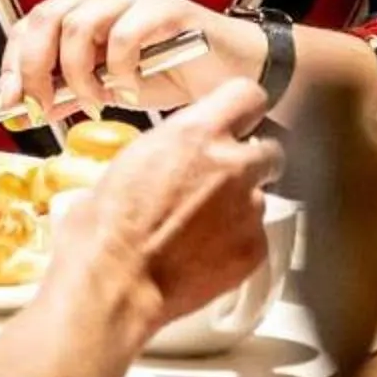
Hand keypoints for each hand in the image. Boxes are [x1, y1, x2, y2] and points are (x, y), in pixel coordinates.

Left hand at [0, 0, 264, 123]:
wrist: (228, 73)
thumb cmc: (163, 75)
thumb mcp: (101, 88)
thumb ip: (62, 94)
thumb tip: (14, 112)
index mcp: (78, 5)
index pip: (27, 28)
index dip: (11, 66)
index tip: (4, 106)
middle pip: (45, 20)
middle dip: (35, 69)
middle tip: (43, 109)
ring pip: (78, 25)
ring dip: (78, 73)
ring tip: (94, 104)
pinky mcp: (164, 8)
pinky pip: (124, 35)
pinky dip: (119, 69)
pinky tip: (128, 92)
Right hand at [43, 80, 279, 326]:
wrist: (116, 280)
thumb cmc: (106, 222)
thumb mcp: (131, 158)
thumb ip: (171, 147)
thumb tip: (180, 152)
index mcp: (196, 134)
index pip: (248, 95)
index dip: (242, 108)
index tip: (236, 118)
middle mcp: (232, 166)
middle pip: (270, 150)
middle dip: (250, 160)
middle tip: (221, 177)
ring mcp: (248, 210)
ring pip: (260, 196)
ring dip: (238, 204)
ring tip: (201, 223)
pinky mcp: (256, 250)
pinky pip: (256, 234)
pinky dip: (236, 239)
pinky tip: (205, 249)